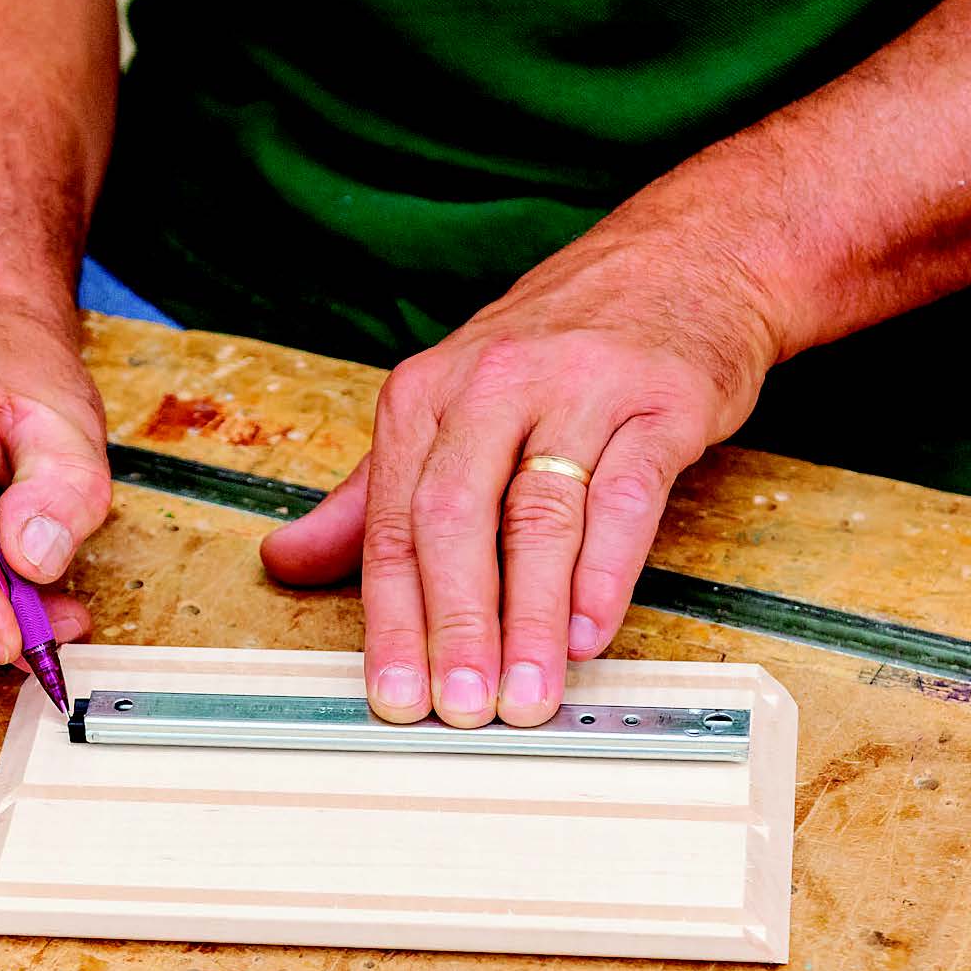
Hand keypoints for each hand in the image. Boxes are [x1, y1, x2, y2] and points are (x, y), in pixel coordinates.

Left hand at [260, 227, 781, 725]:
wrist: (684, 262)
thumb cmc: (563, 346)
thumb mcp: (453, 404)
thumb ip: (372, 493)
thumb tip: (286, 562)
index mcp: (428, 393)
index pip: (392, 522)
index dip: (390, 619)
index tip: (393, 696)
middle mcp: (494, 385)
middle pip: (455, 519)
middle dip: (453, 624)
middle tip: (457, 708)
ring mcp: (580, 390)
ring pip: (540, 515)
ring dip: (531, 618)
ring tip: (526, 693)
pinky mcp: (661, 402)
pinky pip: (628, 494)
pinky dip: (607, 569)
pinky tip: (593, 630)